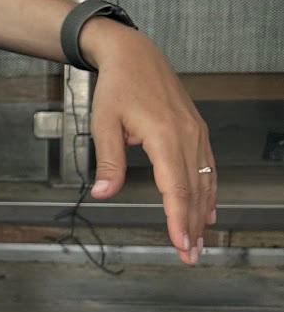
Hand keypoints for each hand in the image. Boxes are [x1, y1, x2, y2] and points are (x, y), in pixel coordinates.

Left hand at [81, 20, 213, 264]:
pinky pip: (207, 167)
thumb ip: (108, 162)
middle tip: (190, 256)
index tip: (181, 243)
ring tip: (198, 242)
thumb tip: (103, 193)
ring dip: (202, 213)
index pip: (175, 187)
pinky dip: (208, 192)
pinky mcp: (196, 130)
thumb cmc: (119, 86)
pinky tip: (207, 210)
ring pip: (204, 181)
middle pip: (194, 190)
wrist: (135, 55)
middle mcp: (187, 136)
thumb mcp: (104, 123)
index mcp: (165, 136)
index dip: (178, 218)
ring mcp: (196, 133)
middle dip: (192, 226)